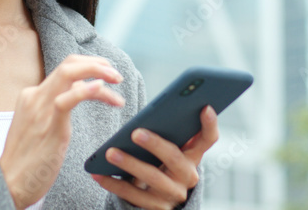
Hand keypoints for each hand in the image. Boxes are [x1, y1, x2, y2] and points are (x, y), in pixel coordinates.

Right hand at [0, 54, 125, 208]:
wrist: (9, 183)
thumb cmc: (28, 159)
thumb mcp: (39, 124)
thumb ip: (54, 106)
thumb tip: (78, 91)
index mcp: (32, 95)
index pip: (66, 70)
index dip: (90, 68)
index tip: (107, 77)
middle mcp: (35, 96)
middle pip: (69, 64)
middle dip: (97, 63)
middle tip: (116, 76)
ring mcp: (41, 109)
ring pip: (69, 73)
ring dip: (99, 72)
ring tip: (117, 81)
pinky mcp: (49, 126)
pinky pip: (67, 99)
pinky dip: (87, 90)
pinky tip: (102, 88)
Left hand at [91, 104, 218, 209]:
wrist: (153, 199)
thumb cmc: (156, 163)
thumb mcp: (165, 149)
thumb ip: (165, 133)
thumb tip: (150, 113)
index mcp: (193, 155)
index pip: (208, 139)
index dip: (209, 124)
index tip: (205, 107)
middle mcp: (188, 176)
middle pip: (175, 158)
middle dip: (156, 144)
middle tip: (135, 133)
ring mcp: (173, 194)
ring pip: (153, 178)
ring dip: (130, 164)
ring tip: (110, 153)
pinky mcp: (156, 208)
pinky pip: (133, 195)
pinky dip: (114, 184)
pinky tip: (98, 174)